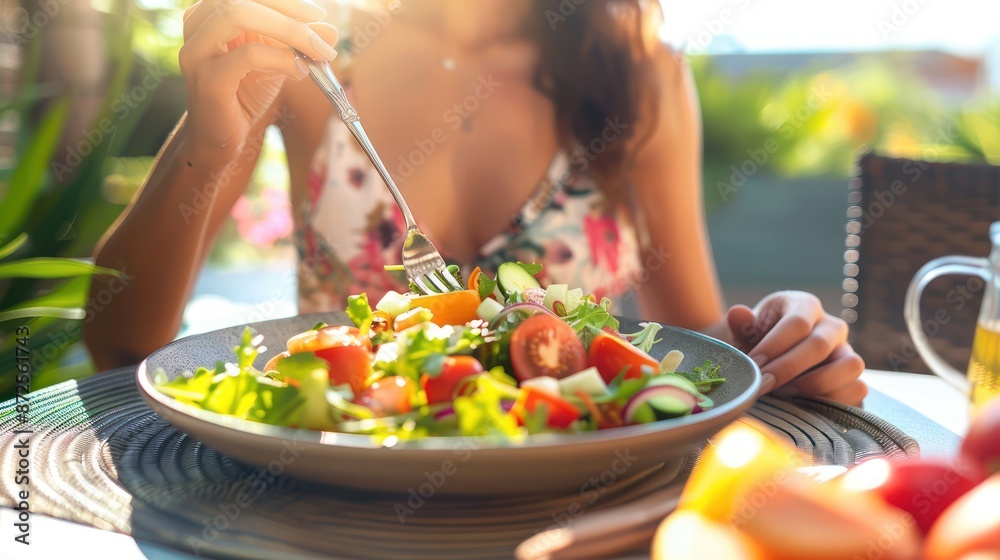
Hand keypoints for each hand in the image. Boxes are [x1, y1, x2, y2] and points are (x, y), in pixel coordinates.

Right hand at [179, 0, 337, 165]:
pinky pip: (247, 55)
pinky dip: (280, 58)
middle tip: (322, 33)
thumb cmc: (244, 93)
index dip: (285, 0)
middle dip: (288, 10)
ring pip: (237, 15)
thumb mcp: (277, 61)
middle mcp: (197, 26)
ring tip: (317, 51)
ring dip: (288, 30)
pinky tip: (300, 71)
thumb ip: (299, 43)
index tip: (317, 14)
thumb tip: (331, 31)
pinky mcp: (208, 79)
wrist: (221, 137)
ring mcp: (197, 52)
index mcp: (210, 15)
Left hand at [723, 291, 866, 405]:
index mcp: (805, 306)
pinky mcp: (853, 377)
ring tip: (785, 392)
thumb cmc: (760, 341)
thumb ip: (743, 326)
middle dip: (788, 368)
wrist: (773, 358)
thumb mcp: (748, 332)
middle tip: (763, 383)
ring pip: (850, 365)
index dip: (774, 346)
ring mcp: (846, 351)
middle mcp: (831, 326)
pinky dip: (832, 399)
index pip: (797, 323)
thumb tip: (738, 313)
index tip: (752, 365)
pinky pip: (857, 389)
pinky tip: (804, 402)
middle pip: (820, 345)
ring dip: (815, 384)